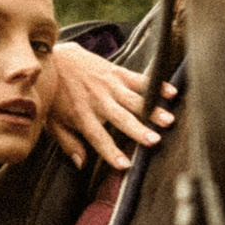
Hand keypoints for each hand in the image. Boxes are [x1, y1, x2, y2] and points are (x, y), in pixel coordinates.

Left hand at [46, 42, 177, 171]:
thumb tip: (81, 164)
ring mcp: (109, 85)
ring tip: (168, 120)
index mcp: (82, 115)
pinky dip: (156, 85)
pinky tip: (171, 92)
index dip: (111, 152)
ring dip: (153, 110)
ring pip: (135, 99)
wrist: (53, 58)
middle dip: (138, 130)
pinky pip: (139, 79)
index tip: (125, 166)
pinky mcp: (117, 72)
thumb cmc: (54, 94)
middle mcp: (98, 100)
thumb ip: (68, 143)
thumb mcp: (53, 121)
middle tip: (154, 141)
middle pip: (121, 118)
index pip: (98, 138)